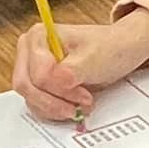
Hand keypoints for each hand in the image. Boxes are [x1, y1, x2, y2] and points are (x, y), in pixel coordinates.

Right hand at [13, 11, 148, 121]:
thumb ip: (71, 71)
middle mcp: (30, 51)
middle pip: (27, 87)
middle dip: (55, 101)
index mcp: (38, 36)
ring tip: (80, 104)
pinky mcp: (39, 85)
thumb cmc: (109, 48)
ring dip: (56, 108)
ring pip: (31, 99)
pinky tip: (73, 106)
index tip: (83, 93)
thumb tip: (57, 81)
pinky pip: (38, 105)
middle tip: (80, 105)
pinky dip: (55, 110)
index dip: (60, 89)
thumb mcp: (93, 59)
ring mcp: (32, 69)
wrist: (121, 51)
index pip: (38, 73)